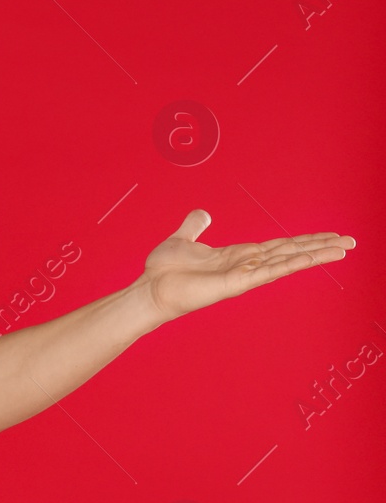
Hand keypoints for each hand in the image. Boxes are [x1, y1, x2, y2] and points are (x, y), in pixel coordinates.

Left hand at [139, 209, 355, 321]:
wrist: (150, 289)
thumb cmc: (164, 269)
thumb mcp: (182, 239)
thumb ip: (194, 226)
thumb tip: (203, 214)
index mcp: (238, 254)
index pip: (280, 245)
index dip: (304, 239)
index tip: (329, 235)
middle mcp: (247, 264)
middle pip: (292, 251)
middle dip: (320, 246)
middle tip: (351, 241)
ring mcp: (244, 275)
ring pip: (288, 261)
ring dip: (316, 254)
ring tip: (344, 248)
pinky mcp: (237, 283)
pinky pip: (269, 272)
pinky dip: (292, 264)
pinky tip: (312, 259)